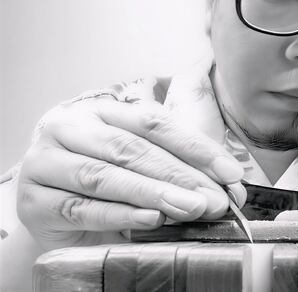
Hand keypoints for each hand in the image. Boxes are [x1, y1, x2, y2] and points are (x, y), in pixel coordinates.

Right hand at [17, 98, 244, 249]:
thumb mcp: (143, 164)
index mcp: (101, 111)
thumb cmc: (106, 182)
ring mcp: (46, 162)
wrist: (54, 214)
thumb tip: (230, 184)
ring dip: (153, 193)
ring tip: (190, 207)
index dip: (194, 146)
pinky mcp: (34, 201)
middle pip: (131, 148)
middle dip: (178, 174)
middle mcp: (71, 128)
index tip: (229, 172)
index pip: (153, 122)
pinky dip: (121, 214)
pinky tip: (152, 219)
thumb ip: (180, 165)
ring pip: (106, 175)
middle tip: (213, 198)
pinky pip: (82, 208)